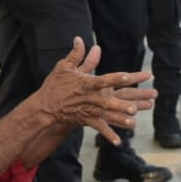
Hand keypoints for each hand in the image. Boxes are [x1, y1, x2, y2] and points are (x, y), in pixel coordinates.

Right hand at [35, 37, 155, 145]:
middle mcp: (90, 98)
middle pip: (110, 101)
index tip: (129, 76)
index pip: (105, 79)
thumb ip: (76, 55)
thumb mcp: (64, 67)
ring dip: (120, 120)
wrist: (45, 107)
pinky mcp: (87, 120)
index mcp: (87, 84)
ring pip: (108, 116)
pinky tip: (118, 142)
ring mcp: (89, 110)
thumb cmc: (55, 86)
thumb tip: (80, 39)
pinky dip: (108, 135)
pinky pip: (99, 128)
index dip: (117, 78)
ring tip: (133, 123)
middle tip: (135, 108)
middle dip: (123, 104)